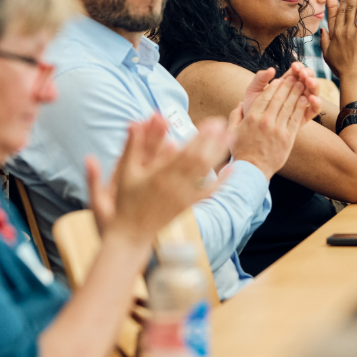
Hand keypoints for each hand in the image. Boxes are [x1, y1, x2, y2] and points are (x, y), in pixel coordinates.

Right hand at [86, 114, 229, 244]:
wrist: (131, 234)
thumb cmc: (127, 201)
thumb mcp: (126, 171)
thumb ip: (132, 146)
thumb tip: (133, 123)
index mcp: (160, 175)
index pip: (186, 152)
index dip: (201, 136)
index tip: (211, 122)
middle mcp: (175, 185)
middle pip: (200, 159)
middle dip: (213, 140)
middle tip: (224, 123)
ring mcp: (184, 196)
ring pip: (206, 173)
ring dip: (219, 154)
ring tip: (231, 137)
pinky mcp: (188, 205)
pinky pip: (208, 192)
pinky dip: (221, 180)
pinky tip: (231, 169)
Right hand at [228, 74, 319, 178]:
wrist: (251, 170)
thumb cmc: (240, 151)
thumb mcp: (231, 132)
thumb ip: (235, 116)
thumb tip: (239, 104)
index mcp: (251, 117)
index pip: (264, 97)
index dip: (273, 87)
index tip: (279, 80)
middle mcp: (265, 121)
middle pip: (278, 98)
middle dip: (287, 86)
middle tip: (294, 77)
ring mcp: (277, 129)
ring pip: (288, 106)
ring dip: (296, 93)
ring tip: (302, 84)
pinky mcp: (287, 138)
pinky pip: (295, 119)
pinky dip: (300, 108)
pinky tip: (305, 100)